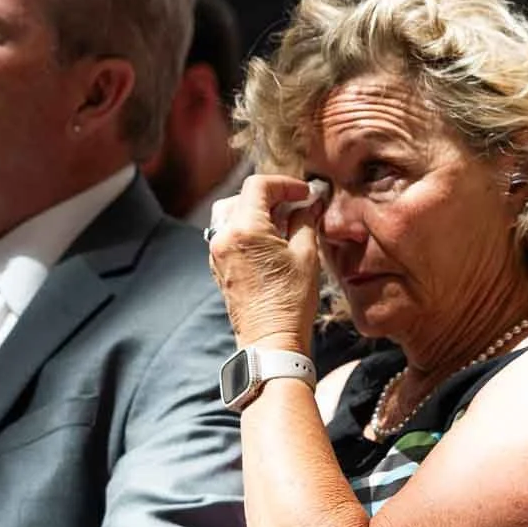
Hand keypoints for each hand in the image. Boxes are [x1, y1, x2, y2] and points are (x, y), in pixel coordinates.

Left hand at [207, 174, 324, 353]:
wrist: (270, 341)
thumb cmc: (291, 301)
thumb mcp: (306, 254)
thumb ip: (305, 221)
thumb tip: (310, 203)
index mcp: (244, 229)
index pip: (258, 186)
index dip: (285, 185)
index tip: (304, 194)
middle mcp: (223, 237)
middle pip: (241, 197)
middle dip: (269, 197)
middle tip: (295, 206)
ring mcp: (217, 253)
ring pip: (231, 215)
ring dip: (256, 212)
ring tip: (283, 224)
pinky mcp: (218, 268)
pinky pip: (228, 236)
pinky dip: (247, 230)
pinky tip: (270, 242)